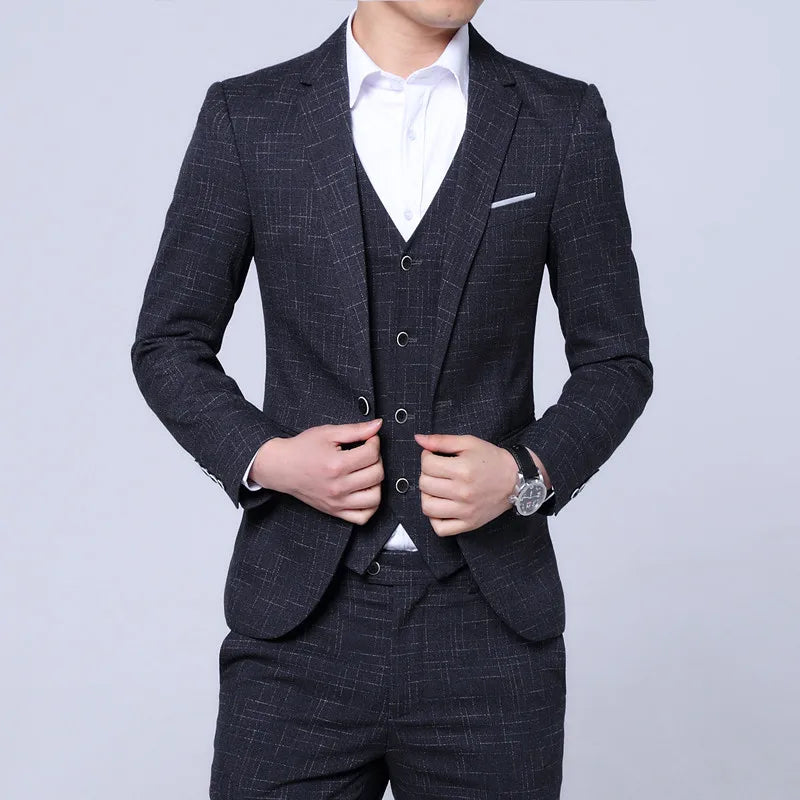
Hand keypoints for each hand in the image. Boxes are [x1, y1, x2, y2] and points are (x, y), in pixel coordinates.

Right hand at [251, 418, 384, 523]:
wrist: (281, 467)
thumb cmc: (302, 449)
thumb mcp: (328, 433)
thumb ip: (356, 430)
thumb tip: (378, 425)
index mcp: (336, 465)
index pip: (372, 454)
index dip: (374, 442)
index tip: (369, 440)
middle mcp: (338, 487)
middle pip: (376, 475)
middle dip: (376, 460)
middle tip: (367, 454)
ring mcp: (337, 502)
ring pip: (374, 498)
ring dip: (376, 483)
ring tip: (367, 472)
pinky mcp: (335, 511)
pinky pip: (363, 517)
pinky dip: (370, 506)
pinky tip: (365, 492)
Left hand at [414, 432, 518, 536]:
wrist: (516, 479)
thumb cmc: (492, 460)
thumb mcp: (468, 443)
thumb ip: (441, 441)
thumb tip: (418, 439)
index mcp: (463, 470)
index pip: (426, 465)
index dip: (427, 457)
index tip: (434, 457)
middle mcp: (463, 492)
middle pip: (424, 485)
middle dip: (426, 474)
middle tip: (437, 471)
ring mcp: (466, 511)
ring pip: (427, 507)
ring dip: (427, 496)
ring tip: (437, 489)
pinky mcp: (469, 524)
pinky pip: (440, 529)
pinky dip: (435, 519)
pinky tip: (441, 506)